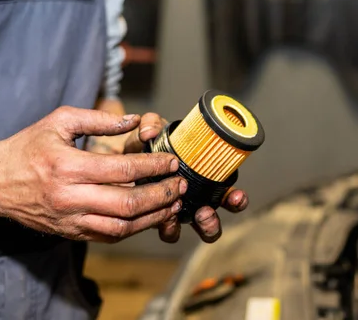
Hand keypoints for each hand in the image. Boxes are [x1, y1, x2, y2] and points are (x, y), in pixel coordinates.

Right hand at [0, 107, 186, 242]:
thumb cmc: (27, 147)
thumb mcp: (58, 122)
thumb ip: (98, 119)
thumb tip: (134, 120)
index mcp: (68, 166)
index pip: (123, 170)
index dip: (153, 167)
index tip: (172, 161)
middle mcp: (70, 197)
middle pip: (128, 203)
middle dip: (161, 195)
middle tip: (180, 185)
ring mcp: (70, 219)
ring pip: (122, 226)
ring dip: (153, 217)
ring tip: (173, 204)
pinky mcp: (69, 233)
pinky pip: (108, 236)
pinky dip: (132, 229)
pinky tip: (149, 217)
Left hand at [128, 113, 249, 243]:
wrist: (121, 156)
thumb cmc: (144, 144)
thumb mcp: (150, 130)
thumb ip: (151, 125)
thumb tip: (149, 131)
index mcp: (203, 178)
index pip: (228, 193)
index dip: (236, 199)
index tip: (237, 197)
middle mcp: (195, 198)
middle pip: (214, 218)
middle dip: (213, 221)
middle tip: (205, 212)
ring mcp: (179, 210)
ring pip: (196, 230)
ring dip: (196, 228)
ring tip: (188, 219)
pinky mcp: (160, 219)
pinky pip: (170, 232)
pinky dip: (170, 228)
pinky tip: (165, 219)